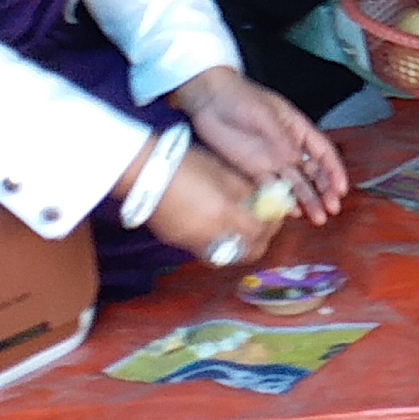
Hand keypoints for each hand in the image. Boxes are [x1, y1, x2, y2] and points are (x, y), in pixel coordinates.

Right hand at [141, 143, 280, 263]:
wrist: (142, 173)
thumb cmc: (185, 164)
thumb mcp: (221, 171)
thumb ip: (246, 190)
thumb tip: (265, 200)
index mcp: (223, 213)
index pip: (260, 231)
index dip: (273, 223)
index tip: (276, 212)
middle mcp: (210, 235)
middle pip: (248, 253)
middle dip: (261, 240)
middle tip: (263, 223)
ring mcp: (192, 243)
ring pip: (228, 255)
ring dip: (240, 244)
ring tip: (240, 225)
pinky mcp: (178, 244)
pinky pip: (208, 250)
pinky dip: (220, 242)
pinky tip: (217, 225)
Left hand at [171, 66, 348, 221]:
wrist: (210, 101)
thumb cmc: (241, 99)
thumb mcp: (266, 116)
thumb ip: (281, 141)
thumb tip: (297, 162)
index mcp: (298, 130)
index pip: (323, 153)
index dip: (334, 171)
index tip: (341, 188)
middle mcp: (288, 148)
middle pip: (312, 172)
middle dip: (324, 190)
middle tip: (332, 208)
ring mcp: (271, 160)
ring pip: (295, 183)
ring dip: (307, 200)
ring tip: (318, 217)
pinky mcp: (253, 170)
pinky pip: (272, 188)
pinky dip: (283, 200)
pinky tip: (293, 211)